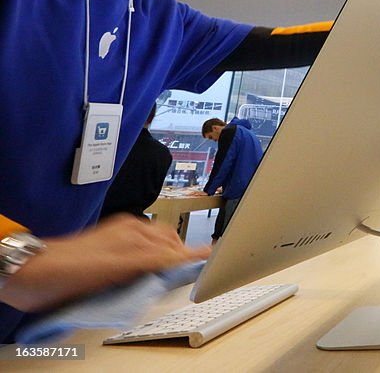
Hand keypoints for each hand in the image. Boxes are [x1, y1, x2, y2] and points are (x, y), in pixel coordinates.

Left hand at [0, 214, 209, 312]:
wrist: (32, 273)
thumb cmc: (72, 266)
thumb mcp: (121, 263)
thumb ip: (157, 259)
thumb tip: (191, 254)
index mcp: (136, 232)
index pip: (176, 243)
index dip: (195, 252)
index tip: (215, 256)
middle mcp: (130, 236)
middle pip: (168, 244)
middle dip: (183, 255)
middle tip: (197, 269)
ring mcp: (118, 246)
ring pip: (153, 252)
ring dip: (166, 261)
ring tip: (177, 273)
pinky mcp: (107, 259)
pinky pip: (137, 261)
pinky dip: (148, 268)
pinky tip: (145, 278)